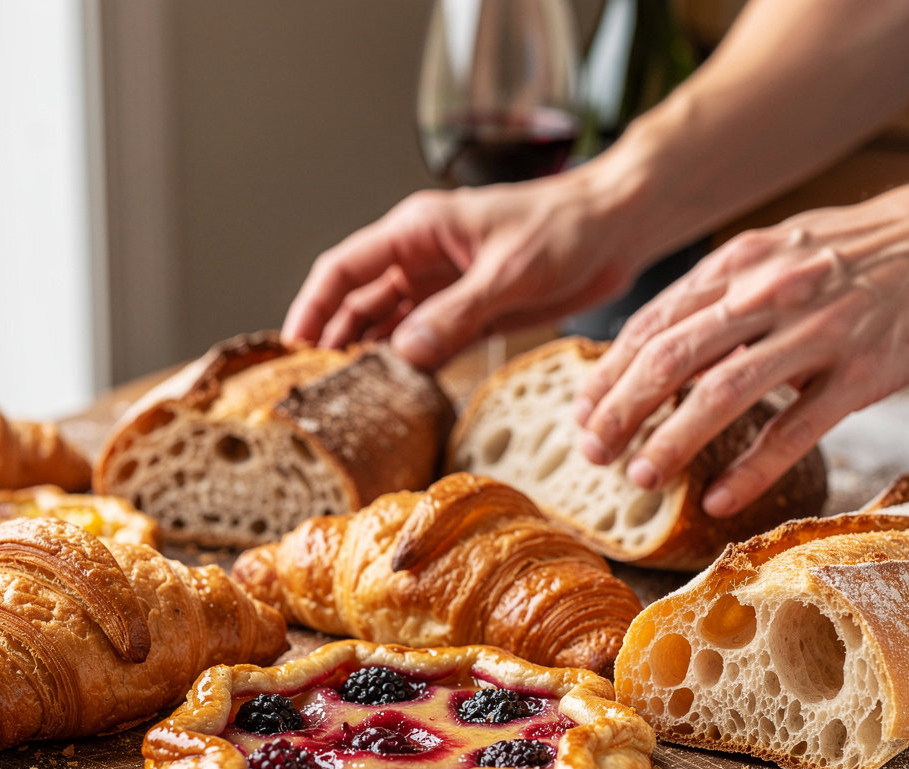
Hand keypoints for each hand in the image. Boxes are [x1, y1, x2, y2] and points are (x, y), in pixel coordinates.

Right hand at [282, 169, 636, 370]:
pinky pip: (429, 344)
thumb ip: (457, 313)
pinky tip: (399, 394)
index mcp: (418, 231)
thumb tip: (405, 353)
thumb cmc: (565, 228)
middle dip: (335, 341)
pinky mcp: (472, 315)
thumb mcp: (509, 271)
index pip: (344, 268)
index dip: (313, 307)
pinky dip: (412, 367)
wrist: (615, 231)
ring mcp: (446, 291)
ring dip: (372, 358)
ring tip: (351, 399)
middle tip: (317, 389)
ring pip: (391, 327)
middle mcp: (423, 261)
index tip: (293, 348)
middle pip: (360, 303)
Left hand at [574, 157, 908, 516]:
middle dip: (620, 411)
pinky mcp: (864, 368)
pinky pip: (797, 427)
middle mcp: (768, 293)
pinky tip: (719, 499)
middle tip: (591, 454)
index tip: (580, 414)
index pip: (651, 325)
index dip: (607, 374)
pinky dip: (752, 467)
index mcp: (738, 265)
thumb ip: (718, 294)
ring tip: (640, 478)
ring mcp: (818, 330)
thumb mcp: (776, 253)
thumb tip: (656, 344)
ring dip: (672, 440)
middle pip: (671, 357)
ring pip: (723, 392)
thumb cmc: (858, 252)